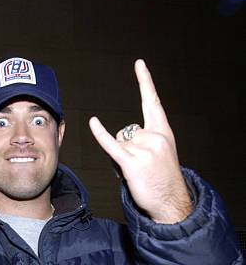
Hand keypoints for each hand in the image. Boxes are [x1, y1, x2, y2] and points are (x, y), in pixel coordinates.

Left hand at [89, 59, 191, 223]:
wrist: (170, 201)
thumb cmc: (162, 179)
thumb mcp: (160, 154)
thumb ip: (144, 141)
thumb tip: (122, 139)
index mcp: (163, 132)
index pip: (152, 102)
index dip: (145, 82)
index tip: (139, 64)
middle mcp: (154, 137)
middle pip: (125, 131)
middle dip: (126, 148)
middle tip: (140, 166)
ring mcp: (143, 149)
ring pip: (118, 143)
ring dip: (120, 158)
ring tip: (135, 172)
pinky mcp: (131, 162)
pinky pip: (111, 144)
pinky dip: (100, 134)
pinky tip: (93, 122)